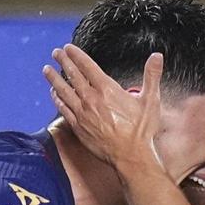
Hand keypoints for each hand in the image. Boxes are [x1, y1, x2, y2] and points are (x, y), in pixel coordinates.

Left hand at [43, 44, 163, 170]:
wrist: (130, 156)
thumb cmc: (141, 131)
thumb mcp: (151, 101)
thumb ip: (152, 76)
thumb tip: (157, 56)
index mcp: (107, 90)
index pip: (88, 66)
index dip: (76, 55)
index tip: (68, 48)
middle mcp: (92, 100)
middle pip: (73, 76)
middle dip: (63, 62)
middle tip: (56, 53)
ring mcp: (83, 114)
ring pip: (64, 91)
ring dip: (54, 79)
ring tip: (47, 70)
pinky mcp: (78, 127)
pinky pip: (63, 109)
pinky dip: (57, 99)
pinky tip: (53, 94)